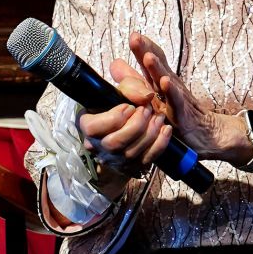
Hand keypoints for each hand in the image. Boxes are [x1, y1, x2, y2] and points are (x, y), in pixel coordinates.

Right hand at [77, 64, 171, 180]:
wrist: (123, 123)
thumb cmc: (117, 103)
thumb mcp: (120, 89)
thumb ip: (131, 87)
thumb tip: (147, 97)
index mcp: (86, 125)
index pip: (93, 128)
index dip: (114, 117)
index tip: (129, 106)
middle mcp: (97, 146)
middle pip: (114, 143)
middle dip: (136, 125)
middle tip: (147, 110)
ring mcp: (113, 159)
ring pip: (131, 153)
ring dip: (150, 133)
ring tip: (159, 116)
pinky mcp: (130, 166)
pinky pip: (146, 160)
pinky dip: (160, 144)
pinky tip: (166, 129)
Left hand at [128, 32, 246, 161]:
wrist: (208, 133)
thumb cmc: (178, 114)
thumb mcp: (153, 96)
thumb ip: (134, 80)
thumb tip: (114, 64)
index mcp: (161, 81)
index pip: (152, 60)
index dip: (143, 47)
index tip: (134, 35)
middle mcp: (170, 86)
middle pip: (157, 65)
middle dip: (145, 51)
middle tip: (135, 37)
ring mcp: (177, 99)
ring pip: (166, 80)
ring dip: (157, 68)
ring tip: (148, 57)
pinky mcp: (183, 114)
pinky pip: (176, 102)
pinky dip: (171, 92)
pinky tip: (166, 82)